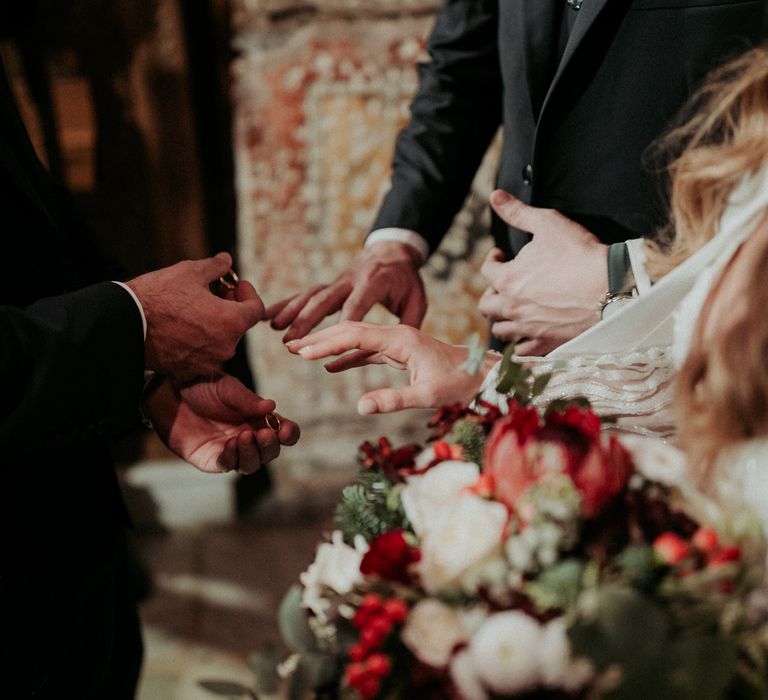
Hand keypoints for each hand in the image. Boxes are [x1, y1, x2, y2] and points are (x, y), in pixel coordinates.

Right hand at [127, 253, 264, 380]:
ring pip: (220, 341)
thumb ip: (215, 267)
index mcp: (231, 322)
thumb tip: (226, 260)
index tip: (235, 284)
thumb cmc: (159, 296)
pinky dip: (198, 340)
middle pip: (238, 326)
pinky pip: (202, 354)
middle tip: (215, 291)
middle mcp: (225, 347)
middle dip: (231, 307)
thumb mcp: (190, 271)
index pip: (256, 310)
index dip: (248, 294)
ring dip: (215, 324)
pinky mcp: (189, 371)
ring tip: (195, 308)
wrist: (124, 325)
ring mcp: (207, 362)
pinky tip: (182, 326)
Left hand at [146, 374, 299, 473]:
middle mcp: (247, 437)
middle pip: (270, 453)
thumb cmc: (201, 386)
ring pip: (251, 465)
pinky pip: (226, 465)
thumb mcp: (228, 388)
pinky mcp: (209, 459)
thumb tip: (272, 407)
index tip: (284, 428)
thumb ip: (248, 400)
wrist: (168, 390)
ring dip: (253, 454)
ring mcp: (229, 450)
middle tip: (265, 433)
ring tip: (244, 436)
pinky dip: (232, 457)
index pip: (283, 433)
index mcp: (258, 419)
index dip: (288, 434)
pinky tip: (231, 443)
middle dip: (271, 446)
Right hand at [266, 241, 426, 342]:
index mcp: (374, 283)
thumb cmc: (407, 280)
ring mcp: (338, 281)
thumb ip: (408, 324)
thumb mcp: (417, 301)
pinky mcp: (330, 284)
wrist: (393, 251)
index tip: (326, 344)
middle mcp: (351, 280)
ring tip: (273, 329)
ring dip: (291, 311)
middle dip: (306, 320)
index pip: (356, 306)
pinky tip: (267, 315)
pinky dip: (286, 304)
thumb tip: (398, 350)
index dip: (340, 324)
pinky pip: (306, 293)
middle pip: (325, 300)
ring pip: (311, 295)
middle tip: (290, 341)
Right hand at [286, 321, 496, 413]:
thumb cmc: (463, 384)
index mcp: (400, 338)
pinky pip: (368, 351)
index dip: (326, 343)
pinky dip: (348, 357)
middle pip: (350, 330)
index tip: (300, 353)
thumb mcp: (429, 395)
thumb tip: (360, 407)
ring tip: (302, 353)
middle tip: (290, 347)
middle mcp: (396, 334)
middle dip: (320, 338)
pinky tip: (331, 367)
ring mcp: (398, 341)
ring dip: (330, 345)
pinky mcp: (401, 351)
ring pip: (357, 338)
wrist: (487, 374)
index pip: (354, 335)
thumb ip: (394, 400)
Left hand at [478, 191, 607, 355]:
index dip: (493, 259)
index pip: (487, 269)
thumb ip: (518, 212)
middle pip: (486, 305)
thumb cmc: (580, 254)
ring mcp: (527, 328)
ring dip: (502, 319)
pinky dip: (518, 346)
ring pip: (500, 330)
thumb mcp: (548, 224)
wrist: (611, 288)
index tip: (502, 254)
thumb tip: (496, 197)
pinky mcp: (545, 344)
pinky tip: (524, 338)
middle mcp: (512, 307)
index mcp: (508, 279)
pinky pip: (521, 352)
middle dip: (491, 293)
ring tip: (512, 311)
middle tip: (503, 286)